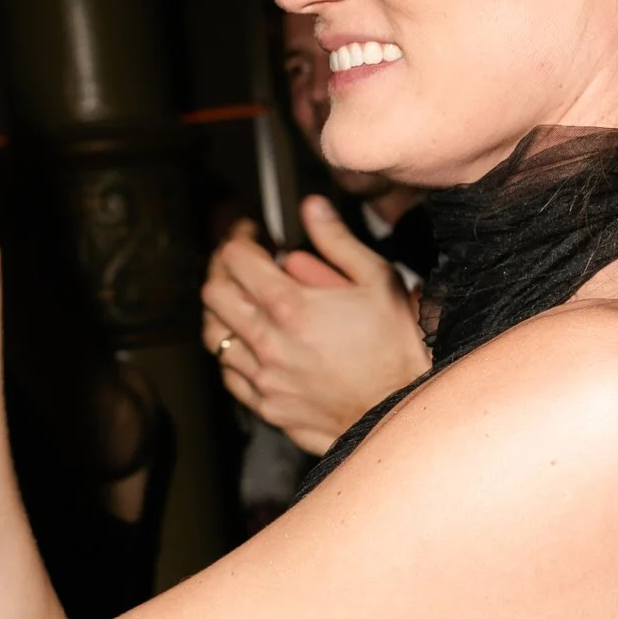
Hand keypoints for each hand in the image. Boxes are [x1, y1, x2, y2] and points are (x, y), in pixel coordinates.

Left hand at [200, 197, 427, 457]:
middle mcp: (268, 342)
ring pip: (213, 335)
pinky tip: (250, 343)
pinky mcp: (267, 405)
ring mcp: (264, 377)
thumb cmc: (396, 348)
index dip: (240, 237)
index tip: (251, 234)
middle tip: (241, 262)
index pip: (235, 258)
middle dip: (223, 268)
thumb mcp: (377, 280)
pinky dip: (232, 353)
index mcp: (290, 306)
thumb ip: (337, 240)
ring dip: (222, 311)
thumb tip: (312, 209)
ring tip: (241, 301)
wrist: (403, 409)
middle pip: (214, 293)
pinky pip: (229, 373)